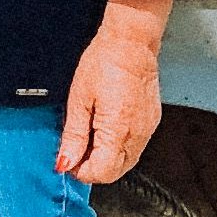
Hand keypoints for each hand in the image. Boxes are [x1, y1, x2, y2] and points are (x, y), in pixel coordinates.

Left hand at [58, 0, 170, 183]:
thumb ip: (73, 135)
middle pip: (116, 171)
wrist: (131, 44)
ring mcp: (148, 130)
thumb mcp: (78, 100)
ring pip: (127, 162)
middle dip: (94, 168)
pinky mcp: (151, 123)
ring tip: (88, 138)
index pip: (102, 172)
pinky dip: (118, 148)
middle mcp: (137, 135)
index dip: (82, 171)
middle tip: (74, 151)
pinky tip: (104, 132)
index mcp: (118, 130)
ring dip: (106, 159)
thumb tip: (65, 162)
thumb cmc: (103, 64)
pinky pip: (135, 147)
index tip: (67, 161)